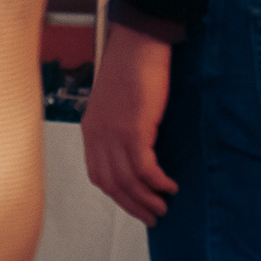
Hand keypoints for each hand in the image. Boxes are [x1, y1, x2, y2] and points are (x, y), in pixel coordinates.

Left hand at [81, 24, 177, 226]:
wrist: (138, 44)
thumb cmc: (131, 68)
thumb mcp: (117, 104)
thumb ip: (119, 129)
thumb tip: (137, 153)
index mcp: (91, 130)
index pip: (98, 175)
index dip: (117, 195)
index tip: (134, 205)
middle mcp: (97, 135)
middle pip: (111, 184)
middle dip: (132, 206)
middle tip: (152, 217)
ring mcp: (113, 133)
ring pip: (127, 181)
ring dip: (147, 200)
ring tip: (163, 207)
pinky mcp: (133, 129)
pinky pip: (144, 168)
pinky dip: (157, 182)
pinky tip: (170, 185)